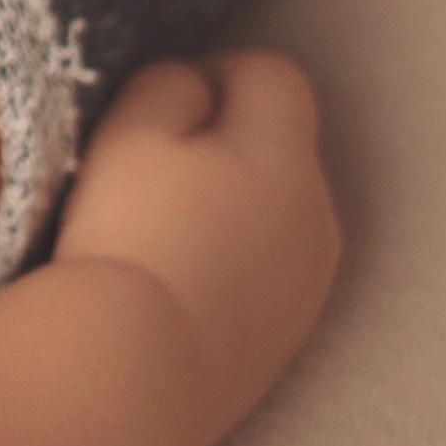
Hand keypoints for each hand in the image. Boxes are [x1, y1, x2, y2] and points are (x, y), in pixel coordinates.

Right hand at [48, 49, 341, 421]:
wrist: (132, 372)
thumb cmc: (128, 237)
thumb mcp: (131, 132)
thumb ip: (171, 85)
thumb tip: (196, 88)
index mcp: (287, 154)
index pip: (273, 75)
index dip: (216, 74)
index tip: (163, 106)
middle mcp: (317, 216)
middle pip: (282, 149)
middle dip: (228, 146)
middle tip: (152, 173)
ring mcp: (308, 286)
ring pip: (276, 217)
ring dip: (233, 210)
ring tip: (161, 238)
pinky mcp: (285, 341)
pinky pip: (267, 278)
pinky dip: (232, 270)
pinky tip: (176, 289)